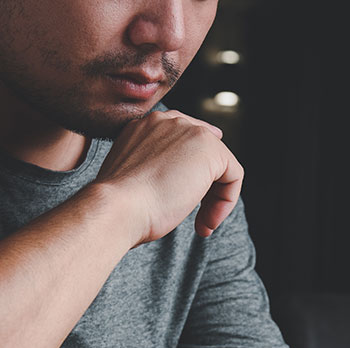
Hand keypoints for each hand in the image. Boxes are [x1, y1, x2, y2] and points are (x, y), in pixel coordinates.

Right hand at [93, 110, 243, 244]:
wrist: (115, 208)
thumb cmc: (119, 205)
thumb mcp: (134, 179)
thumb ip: (153, 169)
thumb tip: (179, 180)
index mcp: (144, 126)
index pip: (181, 142)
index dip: (187, 174)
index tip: (176, 202)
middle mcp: (167, 120)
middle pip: (202, 152)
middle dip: (203, 187)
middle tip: (196, 217)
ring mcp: (189, 130)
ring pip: (219, 164)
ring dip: (214, 198)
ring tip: (202, 224)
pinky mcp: (209, 148)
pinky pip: (234, 174)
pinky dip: (226, 201)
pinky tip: (208, 221)